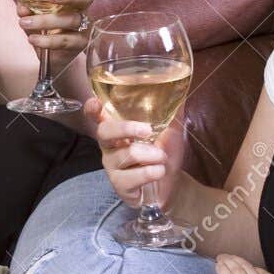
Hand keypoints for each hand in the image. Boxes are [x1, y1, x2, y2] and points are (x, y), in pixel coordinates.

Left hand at [19, 0, 105, 73]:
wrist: (52, 59)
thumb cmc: (45, 28)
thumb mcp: (35, 11)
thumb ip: (29, 4)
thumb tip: (22, 6)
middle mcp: (82, 8)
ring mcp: (83, 27)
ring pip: (70, 20)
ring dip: (45, 20)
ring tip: (24, 22)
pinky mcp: (79, 45)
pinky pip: (66, 41)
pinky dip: (47, 40)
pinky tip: (33, 38)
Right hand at [86, 94, 186, 208]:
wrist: (175, 186)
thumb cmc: (166, 153)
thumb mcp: (172, 131)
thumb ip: (172, 111)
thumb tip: (181, 87)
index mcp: (118, 130)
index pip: (97, 117)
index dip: (92, 109)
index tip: (95, 102)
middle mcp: (110, 147)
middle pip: (104, 132)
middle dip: (126, 128)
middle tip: (148, 131)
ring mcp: (113, 168)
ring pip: (126, 154)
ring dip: (152, 155)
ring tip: (163, 158)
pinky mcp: (120, 186)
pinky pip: (133, 177)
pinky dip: (151, 172)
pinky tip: (159, 172)